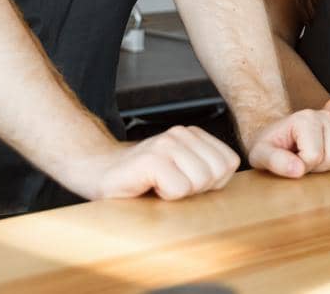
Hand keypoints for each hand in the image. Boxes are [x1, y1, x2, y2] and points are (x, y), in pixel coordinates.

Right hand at [71, 125, 239, 200]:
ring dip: (178, 193)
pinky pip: (178, 190)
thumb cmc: (141, 180)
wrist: (98, 172)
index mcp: (194, 135)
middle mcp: (182, 134)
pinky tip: (148, 187)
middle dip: (196, 189)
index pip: (229, 163)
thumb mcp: (182, 173)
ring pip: (199, 182)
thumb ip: (207, 172)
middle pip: (217, 173)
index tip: (184, 182)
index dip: (210, 183)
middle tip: (169, 186)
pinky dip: (164, 196)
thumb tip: (231, 185)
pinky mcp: (151, 159)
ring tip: (158, 185)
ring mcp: (166, 143)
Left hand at [247, 109, 329, 177]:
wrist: (278, 137)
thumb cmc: (269, 146)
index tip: (291, 160)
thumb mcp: (260, 155)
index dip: (301, 167)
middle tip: (303, 160)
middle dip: (318, 167)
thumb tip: (298, 170)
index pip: (314, 157)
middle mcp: (327, 116)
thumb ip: (275, 161)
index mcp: (306, 118)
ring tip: (314, 159)